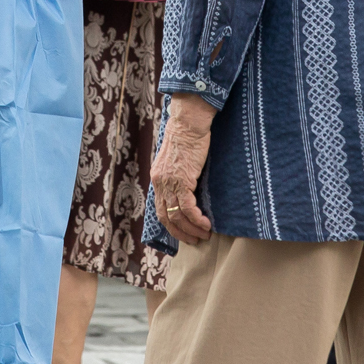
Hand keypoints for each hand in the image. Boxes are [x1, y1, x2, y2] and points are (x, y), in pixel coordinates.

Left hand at [152, 95, 215, 243]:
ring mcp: (169, 182)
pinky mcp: (182, 180)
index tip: (183, 232)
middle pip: (166, 216)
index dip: (171, 224)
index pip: (160, 208)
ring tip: (204, 235)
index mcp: (157, 178)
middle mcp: (160, 182)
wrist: (188, 123)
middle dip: (180, 232)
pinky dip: (197, 219)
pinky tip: (206, 224)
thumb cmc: (187, 137)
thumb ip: (177, 174)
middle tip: (194, 240)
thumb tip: (187, 187)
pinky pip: (188, 208)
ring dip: (191, 229)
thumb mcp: (176, 159)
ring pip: (177, 215)